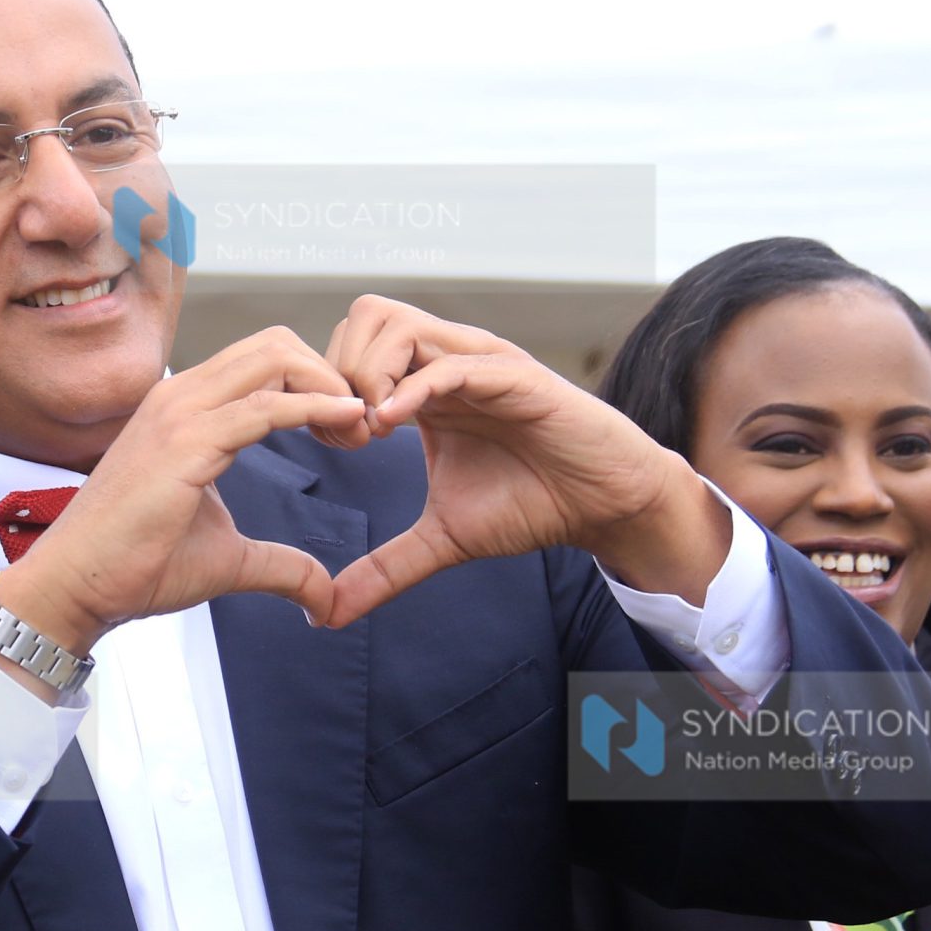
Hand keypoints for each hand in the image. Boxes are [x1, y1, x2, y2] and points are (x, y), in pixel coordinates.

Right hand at [0, 327, 369, 652]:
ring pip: (274, 358)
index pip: (264, 360)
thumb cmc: (136, 567)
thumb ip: (281, 566)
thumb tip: (324, 598)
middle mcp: (181, 396)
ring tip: (359, 430)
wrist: (78, 586)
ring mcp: (179, 413)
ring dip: (330, 387)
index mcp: (186, 409)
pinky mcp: (185, 443)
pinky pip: (264, 406)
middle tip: (360, 427)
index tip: (348, 430)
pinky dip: (315, 406)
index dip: (316, 384)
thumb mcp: (228, 560)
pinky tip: (347, 422)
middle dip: (330, 374)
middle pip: (276, 343)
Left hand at [317, 296, 726, 627]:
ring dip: (370, 375)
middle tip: (352, 435)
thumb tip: (328, 613)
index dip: (328, 391)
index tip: (336, 444)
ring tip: (374, 431)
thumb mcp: (441, 539)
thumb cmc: (530, 504)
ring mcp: (480, 363)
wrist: (601, 506)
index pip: (352, 347)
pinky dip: (412, 390)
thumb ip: (383, 569)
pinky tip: (393, 429)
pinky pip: (451, 363)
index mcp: (426, 387)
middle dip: (341, 373)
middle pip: (366, 316)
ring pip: (397, 324)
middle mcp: (448, 363)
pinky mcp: (515, 375)